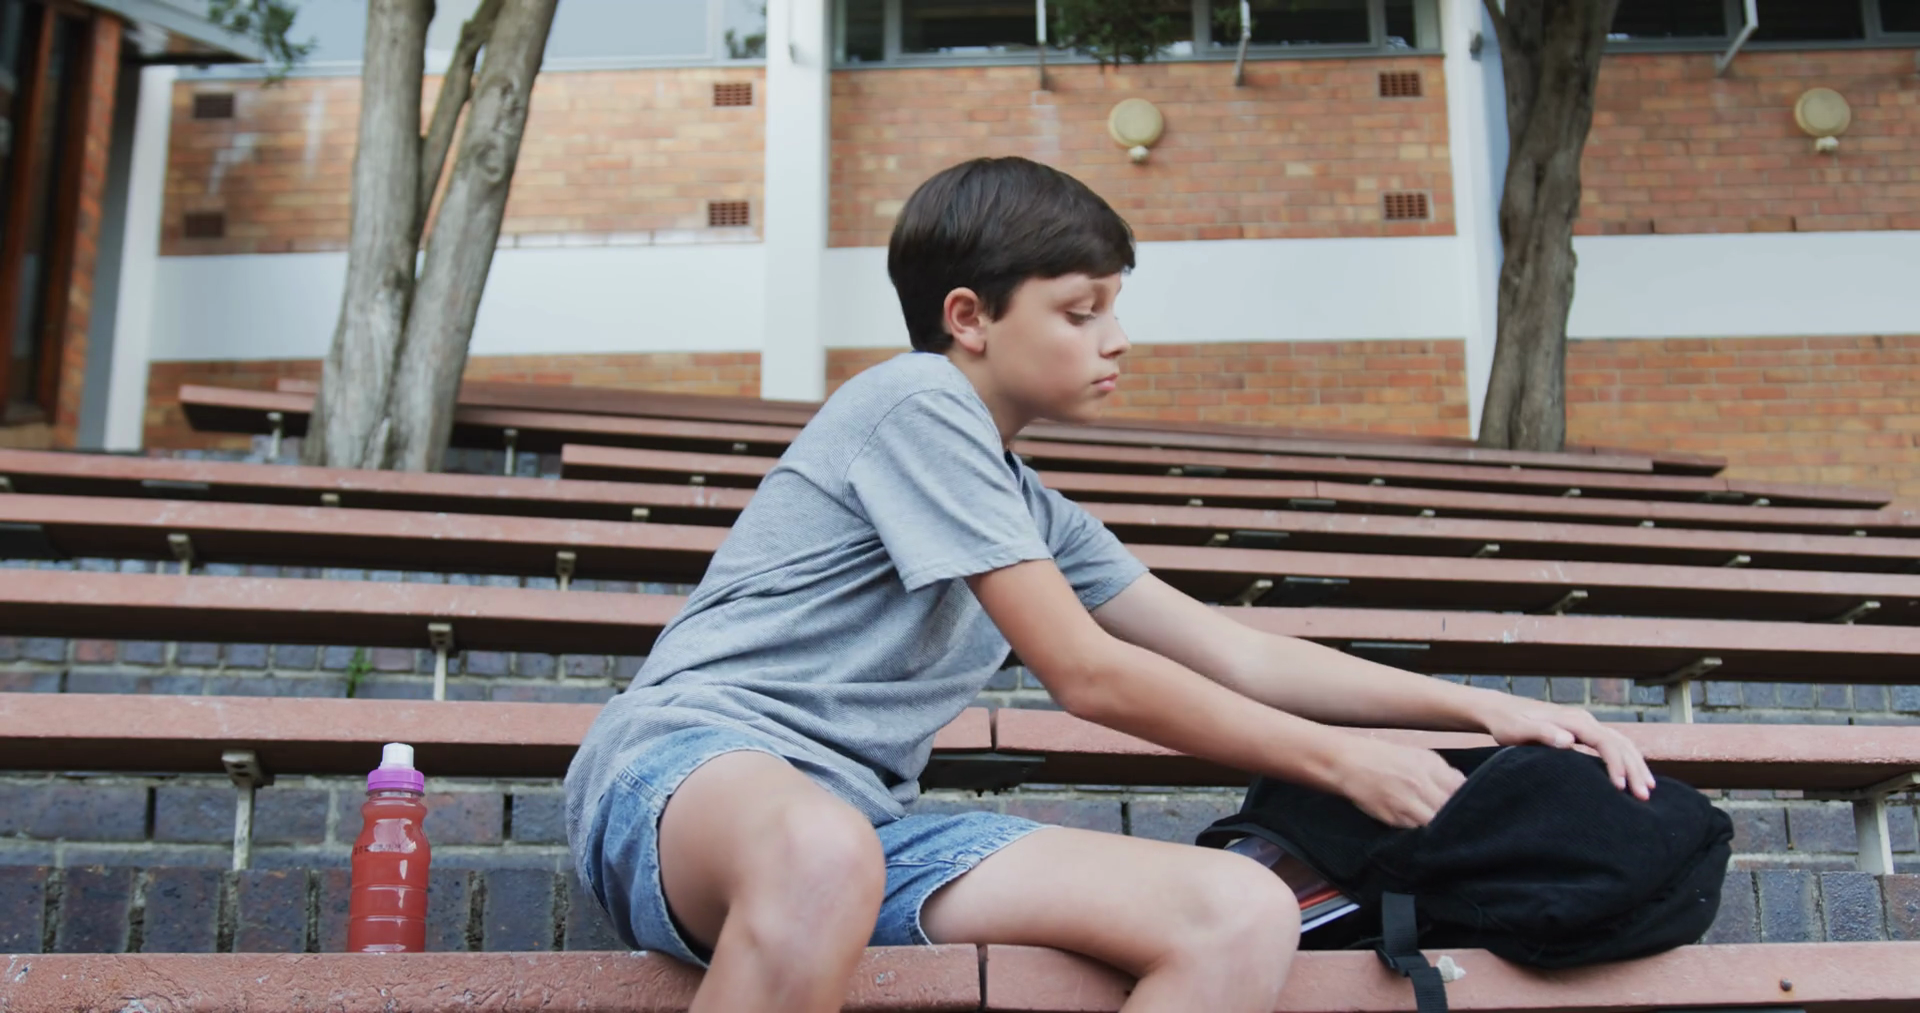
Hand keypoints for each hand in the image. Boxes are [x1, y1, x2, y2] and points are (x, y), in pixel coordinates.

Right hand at [1331, 736, 1466, 828]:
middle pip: (1453, 809)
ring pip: (1438, 824)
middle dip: (1461, 816)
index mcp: (1430, 766)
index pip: (1463, 789)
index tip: (1474, 805)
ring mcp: (1407, 804)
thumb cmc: (1384, 757)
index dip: (1471, 799)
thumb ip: (1443, 771)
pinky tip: (1430, 833)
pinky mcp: (1394, 820)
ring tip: (1450, 832)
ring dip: (1445, 829)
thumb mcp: (1419, 754)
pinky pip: (1418, 832)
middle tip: (1467, 824)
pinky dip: (1427, 835)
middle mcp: (1421, 785)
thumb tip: (1464, 788)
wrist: (1348, 763)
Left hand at [1478, 696, 1655, 800]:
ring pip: (1621, 743)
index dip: (1616, 764)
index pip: (1605, 742)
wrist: (1500, 710)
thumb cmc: (1506, 723)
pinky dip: (1626, 760)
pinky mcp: (1583, 733)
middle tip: (1644, 796)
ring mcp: (1585, 725)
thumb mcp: (1518, 730)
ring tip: (1648, 790)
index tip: (1621, 787)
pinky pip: (1612, 746)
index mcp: (1574, 720)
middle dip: (1635, 769)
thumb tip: (1569, 741)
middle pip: (1620, 743)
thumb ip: (1541, 734)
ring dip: (1636, 765)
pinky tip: (1632, 777)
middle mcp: (1584, 720)